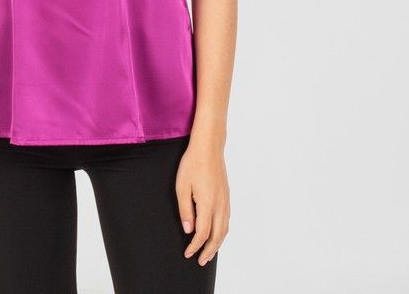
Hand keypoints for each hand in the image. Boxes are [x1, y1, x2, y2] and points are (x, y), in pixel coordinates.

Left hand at [175, 144, 229, 265]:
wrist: (208, 147)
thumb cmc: (192, 163)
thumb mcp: (182, 186)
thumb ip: (185, 210)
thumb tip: (189, 229)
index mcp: (208, 204)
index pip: (202, 233)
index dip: (195, 246)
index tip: (187, 253)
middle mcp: (220, 205)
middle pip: (217, 236)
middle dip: (209, 251)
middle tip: (201, 261)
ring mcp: (225, 200)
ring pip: (224, 229)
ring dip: (217, 243)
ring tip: (209, 253)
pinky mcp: (227, 195)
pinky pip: (227, 220)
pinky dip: (222, 232)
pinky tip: (217, 233)